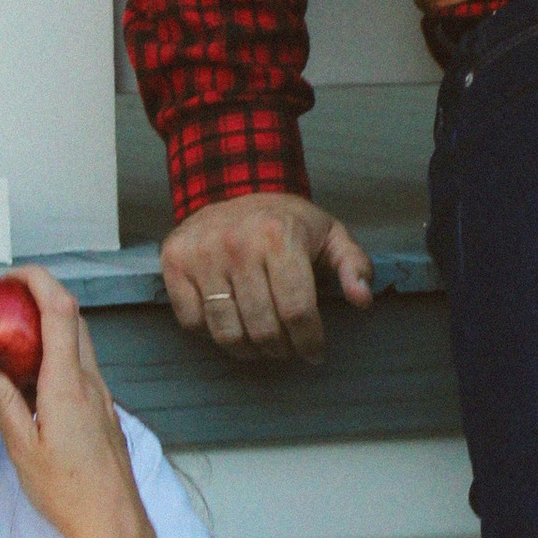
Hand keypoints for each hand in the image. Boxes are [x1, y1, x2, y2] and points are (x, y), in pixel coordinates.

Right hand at [0, 270, 157, 537]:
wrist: (113, 525)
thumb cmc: (68, 492)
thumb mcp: (21, 446)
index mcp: (69, 384)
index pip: (60, 309)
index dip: (38, 280)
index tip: (10, 274)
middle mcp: (91, 382)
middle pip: (74, 317)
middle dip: (42, 294)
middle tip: (5, 297)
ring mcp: (102, 397)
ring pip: (80, 342)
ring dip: (51, 325)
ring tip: (12, 333)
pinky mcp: (103, 412)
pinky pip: (82, 368)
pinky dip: (58, 354)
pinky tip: (33, 374)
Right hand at [161, 191, 375, 367]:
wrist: (232, 184)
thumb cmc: (285, 220)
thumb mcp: (330, 234)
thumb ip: (353, 265)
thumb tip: (362, 299)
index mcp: (280, 237)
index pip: (297, 311)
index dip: (309, 342)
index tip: (314, 353)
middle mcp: (237, 245)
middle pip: (263, 328)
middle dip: (281, 349)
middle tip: (286, 349)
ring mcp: (202, 255)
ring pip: (226, 332)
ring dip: (248, 350)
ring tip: (260, 345)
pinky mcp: (175, 263)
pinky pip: (192, 322)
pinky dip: (212, 333)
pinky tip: (230, 323)